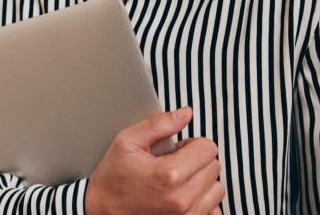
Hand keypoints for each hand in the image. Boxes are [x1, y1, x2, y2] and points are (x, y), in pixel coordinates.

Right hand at [84, 107, 223, 214]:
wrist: (102, 210)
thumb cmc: (113, 177)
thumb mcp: (127, 142)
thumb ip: (158, 124)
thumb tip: (185, 114)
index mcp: (169, 174)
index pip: (208, 148)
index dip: (192, 143)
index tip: (177, 149)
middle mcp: (182, 198)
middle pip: (214, 167)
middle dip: (196, 161)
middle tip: (173, 163)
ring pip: (217, 188)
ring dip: (202, 181)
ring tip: (178, 181)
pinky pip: (214, 210)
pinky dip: (204, 202)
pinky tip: (184, 196)